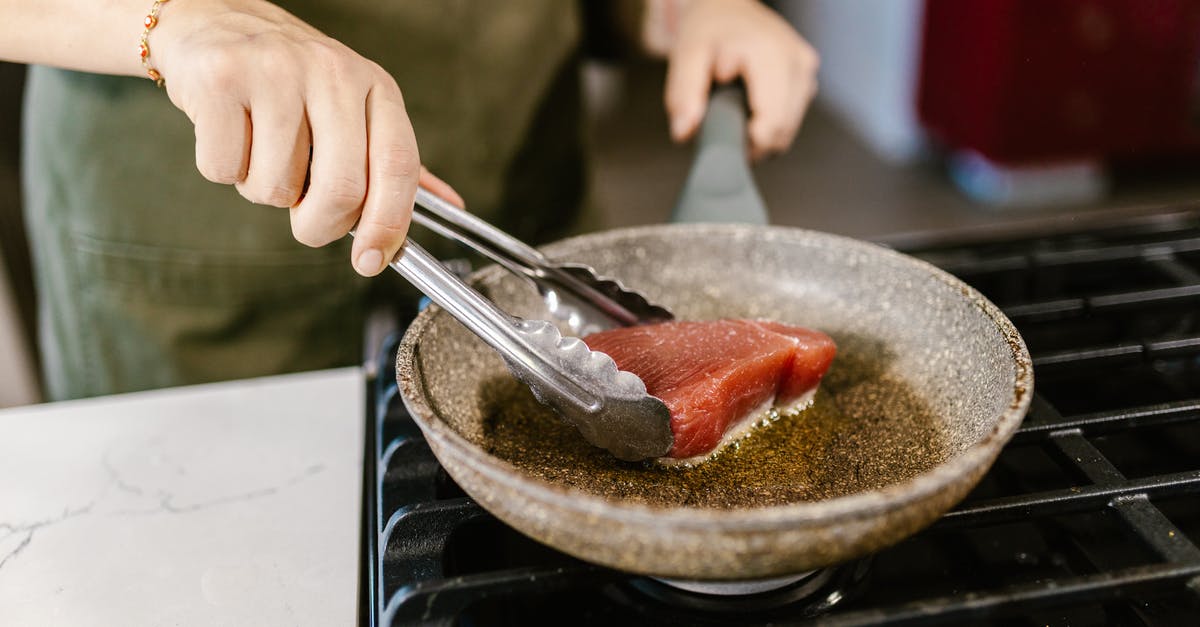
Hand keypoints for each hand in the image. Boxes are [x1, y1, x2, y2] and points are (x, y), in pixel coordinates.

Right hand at [152, 0, 459, 275]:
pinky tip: (230, 133)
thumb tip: (447, 204)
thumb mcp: (353, 106)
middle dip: (320, 226)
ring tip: (259, 148)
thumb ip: (391, 159)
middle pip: (343, 189)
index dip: (389, 224)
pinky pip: (224, 170)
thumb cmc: (287, 76)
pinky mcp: (222, 79)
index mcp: (374, 85)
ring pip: (277, 187)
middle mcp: (332, 73)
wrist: (211, 18)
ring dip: (264, 191)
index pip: (399, 166)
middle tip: (306, 220)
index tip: (371, 260)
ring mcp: (276, 72)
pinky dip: (224, 171)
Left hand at [663, 0, 818, 159]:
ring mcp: (807, 68)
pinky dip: (769, 122)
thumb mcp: (687, 55)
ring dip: (759, 132)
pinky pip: (791, 120)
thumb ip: (684, 93)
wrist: (727, 7)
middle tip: (724, 116)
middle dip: (750, 140)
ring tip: (736, 106)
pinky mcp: (808, 76)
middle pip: (781, 132)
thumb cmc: (708, 29)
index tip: (723, 127)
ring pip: (787, 131)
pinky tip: (750, 103)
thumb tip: (684, 132)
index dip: (746, 140)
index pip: (772, 123)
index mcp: (772, 54)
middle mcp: (798, 61)